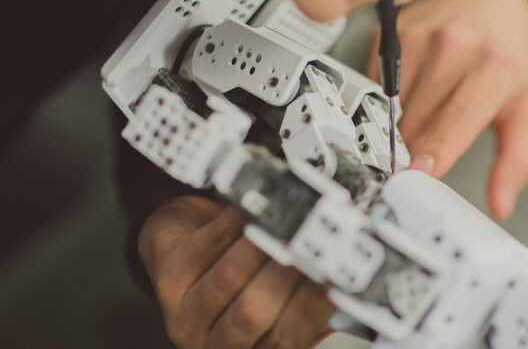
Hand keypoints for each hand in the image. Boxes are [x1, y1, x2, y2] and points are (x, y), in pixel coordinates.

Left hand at [138, 195, 334, 347]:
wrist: (186, 245)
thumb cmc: (238, 272)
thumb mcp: (279, 298)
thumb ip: (306, 300)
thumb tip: (344, 287)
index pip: (288, 338)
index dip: (314, 305)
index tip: (336, 273)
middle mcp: (214, 342)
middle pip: (254, 312)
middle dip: (288, 274)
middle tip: (311, 245)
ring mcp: (184, 313)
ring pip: (230, 276)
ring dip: (263, 245)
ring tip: (286, 223)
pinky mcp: (168, 275)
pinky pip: (208, 243)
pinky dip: (237, 221)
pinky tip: (256, 207)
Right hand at [366, 0, 527, 219]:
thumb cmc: (511, 52)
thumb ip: (516, 160)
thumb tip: (501, 204)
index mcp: (495, 67)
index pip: (459, 116)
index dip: (437, 148)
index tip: (419, 172)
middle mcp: (455, 47)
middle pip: (419, 120)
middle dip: (418, 148)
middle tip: (425, 158)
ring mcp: (420, 37)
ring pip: (395, 106)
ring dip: (405, 124)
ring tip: (429, 113)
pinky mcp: (394, 34)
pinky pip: (379, 85)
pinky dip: (392, 100)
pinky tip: (416, 89)